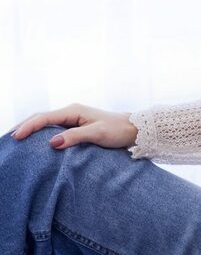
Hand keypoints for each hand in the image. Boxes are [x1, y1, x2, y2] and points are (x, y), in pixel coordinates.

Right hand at [9, 103, 138, 150]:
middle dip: (24, 126)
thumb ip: (75, 137)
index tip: (15, 138)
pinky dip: (41, 134)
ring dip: (31, 129)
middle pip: (41, 117)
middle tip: (8, 139)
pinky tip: (35, 143)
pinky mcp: (77, 126)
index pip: (44, 117)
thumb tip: (51, 143)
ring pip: (46, 123)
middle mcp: (71, 112)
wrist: (134, 129)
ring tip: (16, 140)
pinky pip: (54, 129)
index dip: (28, 127)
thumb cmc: (118, 130)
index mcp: (73, 111)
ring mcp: (73, 119)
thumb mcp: (97, 134)